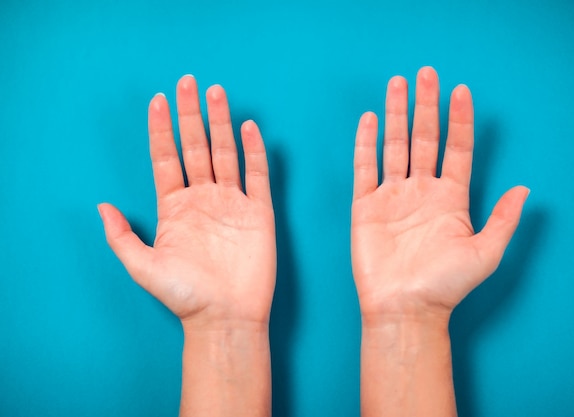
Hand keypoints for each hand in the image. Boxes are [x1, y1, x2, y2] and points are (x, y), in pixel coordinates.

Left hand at [99, 75, 275, 327]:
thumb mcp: (142, 266)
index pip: (166, 158)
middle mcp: (203, 199)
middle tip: (188, 82)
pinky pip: (258, 175)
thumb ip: (121, 235)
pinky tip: (249, 128)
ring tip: (216, 92)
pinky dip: (255, 151)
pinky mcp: (259, 212)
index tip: (158, 100)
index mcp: (175, 207)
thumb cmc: (184, 295)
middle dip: (191, 114)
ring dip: (221, 123)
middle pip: (195, 147)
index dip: (161, 129)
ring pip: (225, 154)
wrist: (225, 316)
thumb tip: (102, 205)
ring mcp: (232, 203)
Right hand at [351, 67, 527, 321]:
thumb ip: (502, 219)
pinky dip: (365, 144)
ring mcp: (393, 197)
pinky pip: (364, 168)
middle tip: (426, 73)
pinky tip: (368, 120)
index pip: (456, 150)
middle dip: (426, 106)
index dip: (460, 120)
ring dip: (395, 115)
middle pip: (424, 138)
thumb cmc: (445, 285)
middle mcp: (422, 191)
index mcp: (450, 199)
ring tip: (397, 85)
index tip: (461, 91)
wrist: (405, 307)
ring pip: (394, 146)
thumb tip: (525, 188)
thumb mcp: (486, 253)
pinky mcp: (365, 206)